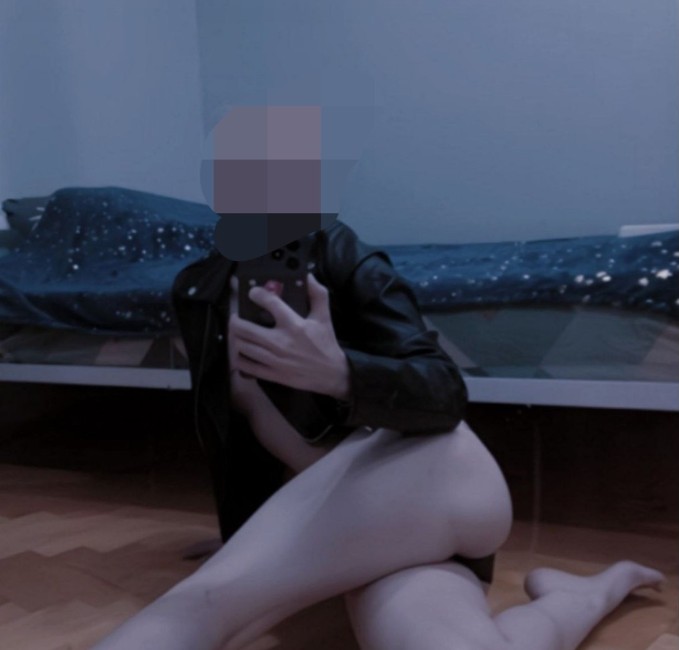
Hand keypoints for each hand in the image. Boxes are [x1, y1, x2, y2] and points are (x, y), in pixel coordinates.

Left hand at [229, 273, 350, 399]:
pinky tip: (243, 352)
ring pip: (242, 346)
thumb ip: (317, 294)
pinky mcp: (272, 373)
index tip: (252, 293)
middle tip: (236, 317)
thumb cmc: (325, 344)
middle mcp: (281, 341)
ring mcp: (274, 359)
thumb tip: (309, 277)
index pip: (269, 303)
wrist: (331, 374)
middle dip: (235, 320)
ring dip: (236, 338)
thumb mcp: (324, 317)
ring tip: (239, 333)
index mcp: (293, 324)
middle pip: (244, 328)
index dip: (257, 294)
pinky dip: (240, 358)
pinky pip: (246, 365)